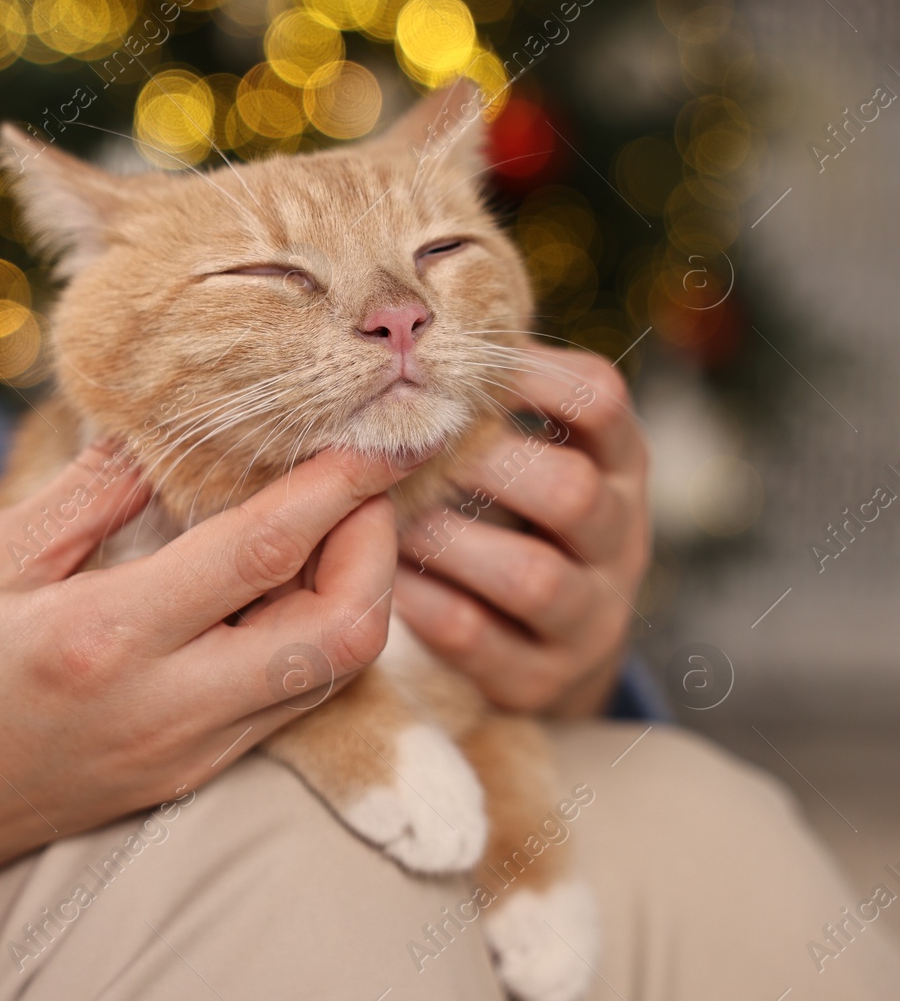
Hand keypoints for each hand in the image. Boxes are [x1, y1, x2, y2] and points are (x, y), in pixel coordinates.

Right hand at [0, 439, 410, 872]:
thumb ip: (93, 494)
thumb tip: (166, 429)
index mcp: (104, 636)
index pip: (261, 552)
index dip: (336, 486)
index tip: (377, 434)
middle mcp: (166, 706)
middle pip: (340, 632)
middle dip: (378, 548)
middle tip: (358, 485)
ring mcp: (189, 753)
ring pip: (333, 674)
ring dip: (356, 593)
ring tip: (328, 526)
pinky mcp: (194, 775)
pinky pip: (292, 701)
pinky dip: (313, 635)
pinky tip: (280, 588)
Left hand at [394, 346, 650, 715]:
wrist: (546, 641)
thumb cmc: (511, 514)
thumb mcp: (527, 451)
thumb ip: (487, 400)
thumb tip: (399, 324)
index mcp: (618, 462)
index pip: (600, 402)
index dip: (532, 375)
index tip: (458, 361)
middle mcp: (620, 536)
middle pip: (573, 492)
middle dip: (483, 466)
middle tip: (403, 446)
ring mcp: (591, 613)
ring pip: (533, 575)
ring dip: (448, 539)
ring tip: (385, 514)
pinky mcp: (542, 676)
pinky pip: (481, 639)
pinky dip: (424, 604)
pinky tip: (380, 576)